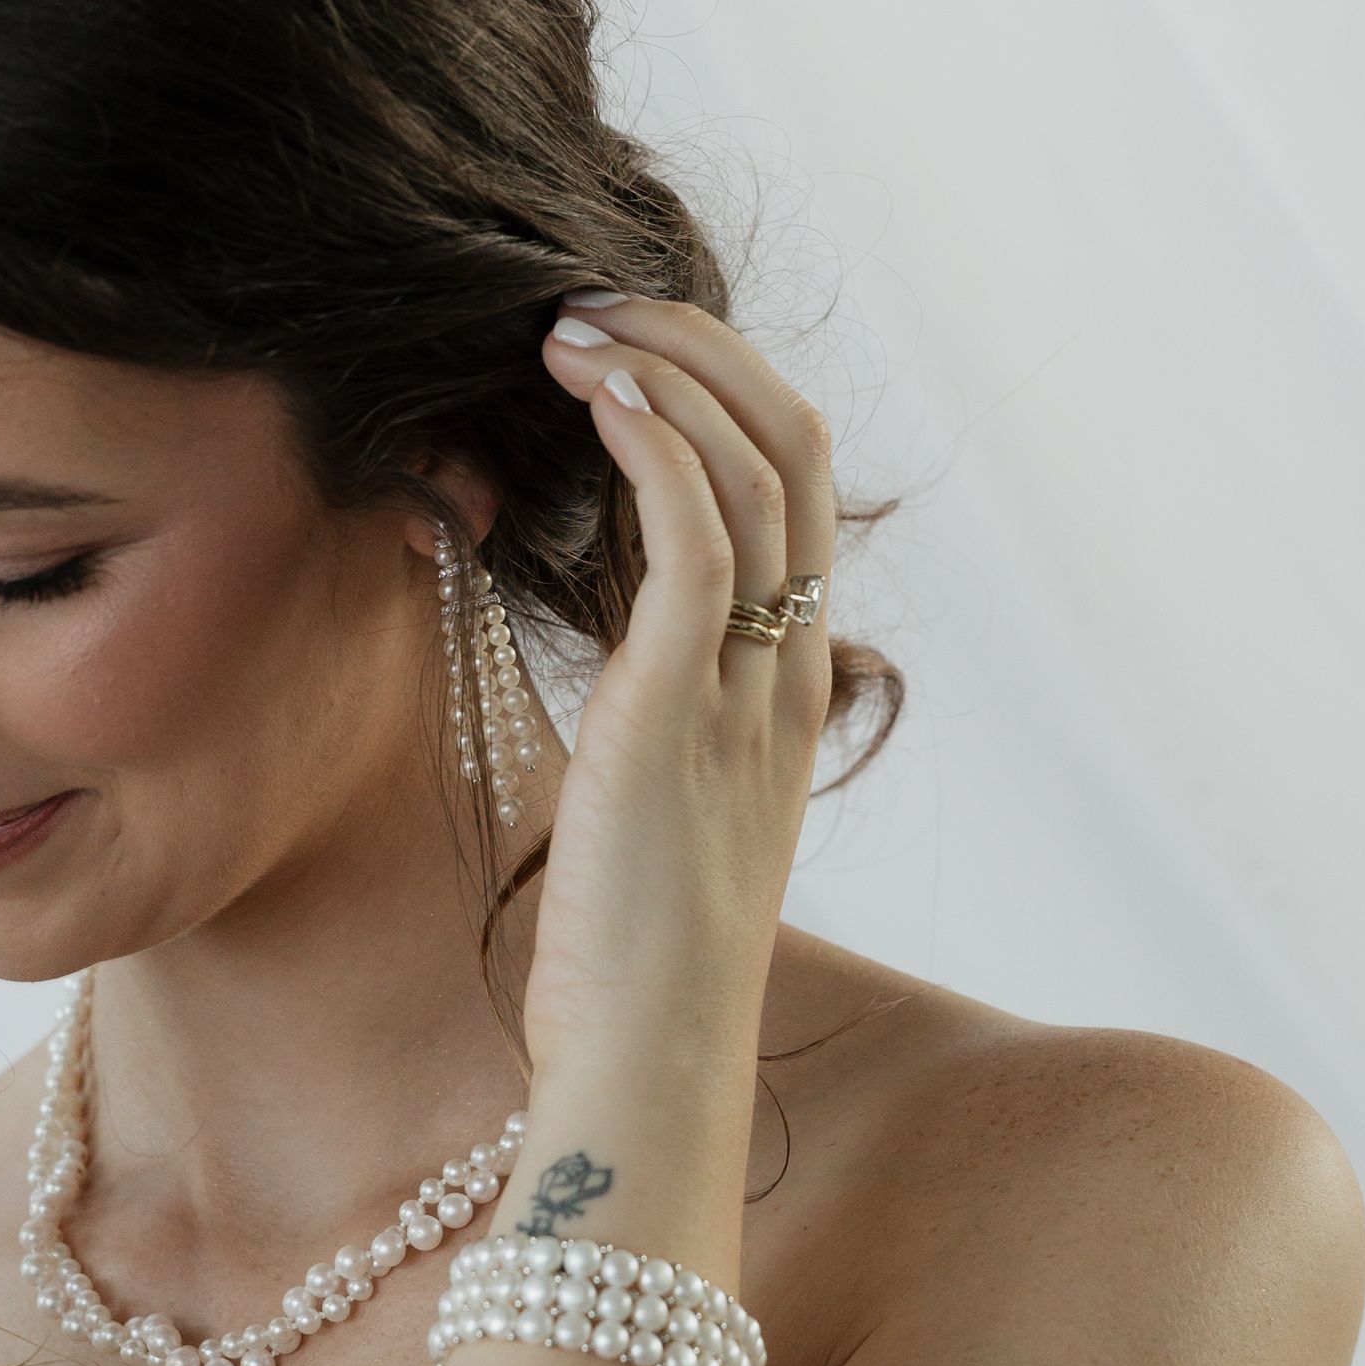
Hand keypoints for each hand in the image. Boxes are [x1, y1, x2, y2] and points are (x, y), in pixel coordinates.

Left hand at [519, 292, 834, 1105]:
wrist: (644, 1063)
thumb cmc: (627, 953)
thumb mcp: (650, 804)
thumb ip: (645, 711)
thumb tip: (586, 647)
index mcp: (784, 686)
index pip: (791, 489)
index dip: (718, 392)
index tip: (618, 348)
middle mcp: (785, 670)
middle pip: (796, 449)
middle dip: (701, 348)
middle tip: (591, 303)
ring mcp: (745, 688)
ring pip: (754, 471)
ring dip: (664, 373)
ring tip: (568, 326)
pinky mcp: (679, 712)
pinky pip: (696, 540)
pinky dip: (656, 444)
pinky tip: (600, 394)